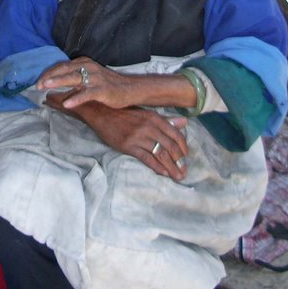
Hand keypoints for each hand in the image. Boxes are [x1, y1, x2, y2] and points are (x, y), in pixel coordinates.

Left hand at [37, 57, 136, 109]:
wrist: (130, 89)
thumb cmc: (107, 84)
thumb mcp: (89, 77)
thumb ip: (74, 77)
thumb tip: (56, 83)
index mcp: (84, 63)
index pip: (62, 66)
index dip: (49, 73)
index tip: (38, 81)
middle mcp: (88, 67)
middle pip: (64, 70)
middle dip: (49, 77)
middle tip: (37, 85)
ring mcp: (95, 78)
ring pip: (74, 78)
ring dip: (59, 82)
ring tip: (46, 87)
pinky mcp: (102, 90)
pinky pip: (86, 94)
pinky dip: (76, 98)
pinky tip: (66, 104)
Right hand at [46, 95, 188, 179]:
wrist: (102, 112)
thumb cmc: (125, 114)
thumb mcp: (146, 114)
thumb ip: (166, 120)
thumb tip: (184, 122)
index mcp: (155, 118)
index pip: (175, 134)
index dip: (183, 147)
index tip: (185, 156)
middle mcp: (149, 126)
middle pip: (170, 146)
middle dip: (179, 161)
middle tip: (184, 171)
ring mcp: (138, 136)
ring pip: (160, 153)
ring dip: (171, 167)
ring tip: (177, 176)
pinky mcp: (128, 145)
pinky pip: (146, 158)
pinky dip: (157, 166)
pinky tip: (163, 173)